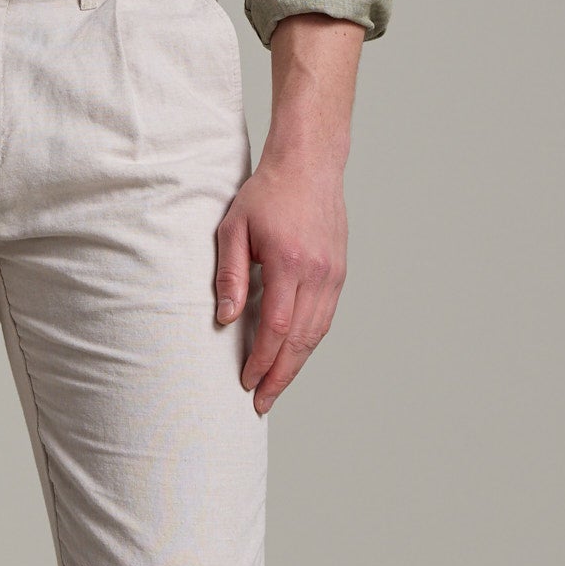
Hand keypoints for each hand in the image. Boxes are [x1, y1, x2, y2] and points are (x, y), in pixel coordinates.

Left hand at [212, 11, 362, 413]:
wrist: (310, 163)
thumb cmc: (267, 192)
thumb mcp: (233, 228)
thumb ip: (229, 275)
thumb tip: (225, 319)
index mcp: (290, 263)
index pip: (276, 327)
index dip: (262, 360)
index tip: (246, 382)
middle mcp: (318, 273)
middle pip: (301, 340)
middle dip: (280, 375)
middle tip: (262, 402)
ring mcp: (334, 274)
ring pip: (318, 333)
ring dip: (297, 364)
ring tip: (275, 386)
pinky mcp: (340, 272)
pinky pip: (326, 317)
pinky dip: (309, 342)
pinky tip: (293, 354)